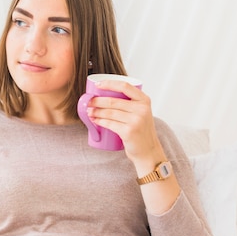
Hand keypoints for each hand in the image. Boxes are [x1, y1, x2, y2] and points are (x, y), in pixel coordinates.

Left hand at [86, 79, 181, 213]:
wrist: (148, 151)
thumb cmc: (141, 131)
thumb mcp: (141, 114)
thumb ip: (129, 104)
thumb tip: (104, 96)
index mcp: (144, 100)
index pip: (125, 86)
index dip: (109, 84)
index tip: (98, 85)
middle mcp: (141, 109)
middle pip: (113, 101)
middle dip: (97, 100)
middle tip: (88, 102)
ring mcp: (136, 120)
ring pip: (109, 112)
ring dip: (95, 111)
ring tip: (89, 112)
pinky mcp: (129, 131)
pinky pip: (109, 123)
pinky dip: (99, 121)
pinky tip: (94, 120)